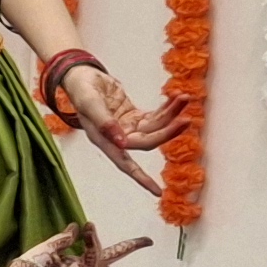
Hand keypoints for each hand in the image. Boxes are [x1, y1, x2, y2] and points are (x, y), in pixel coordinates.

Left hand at [0, 224, 150, 266]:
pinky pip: (92, 261)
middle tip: (146, 241)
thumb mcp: (45, 250)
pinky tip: (88, 231)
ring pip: (98, 257)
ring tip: (89, 228)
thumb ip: (63, 240)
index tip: (99, 230)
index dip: (95, 242)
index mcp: (68, 264)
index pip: (88, 252)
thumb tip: (76, 226)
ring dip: (94, 242)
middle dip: (127, 249)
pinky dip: (92, 246)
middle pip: (107, 258)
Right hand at [55, 64, 190, 197]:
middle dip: (168, 132)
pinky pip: (155, 116)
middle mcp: (116, 138)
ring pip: (155, 127)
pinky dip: (167, 109)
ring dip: (171, 114)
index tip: (158, 191)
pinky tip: (175, 99)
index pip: (125, 163)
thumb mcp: (89, 103)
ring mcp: (126, 127)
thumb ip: (104, 122)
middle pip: (148, 141)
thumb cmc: (81, 89)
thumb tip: (121, 143)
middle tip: (186, 119)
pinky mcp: (133, 116)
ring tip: (183, 99)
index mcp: (103, 140)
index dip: (141, 178)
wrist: (80, 74)